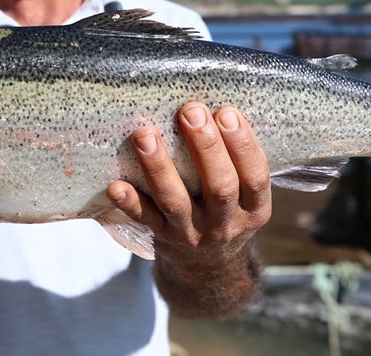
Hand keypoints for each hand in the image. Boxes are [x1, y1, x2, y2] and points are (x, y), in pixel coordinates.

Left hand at [106, 103, 270, 314]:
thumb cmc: (226, 210)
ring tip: (145, 133)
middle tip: (190, 111)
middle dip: (205, 147)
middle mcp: (225, 224)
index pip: (255, 177)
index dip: (243, 145)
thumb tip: (216, 101)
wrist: (207, 268)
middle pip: (219, 187)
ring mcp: (192, 233)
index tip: (227, 112)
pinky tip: (115, 185)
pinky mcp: (162, 237)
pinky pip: (144, 219)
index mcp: (254, 209)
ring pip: (175, 201)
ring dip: (159, 166)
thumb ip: (236, 159)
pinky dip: (129, 202)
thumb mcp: (246, 195)